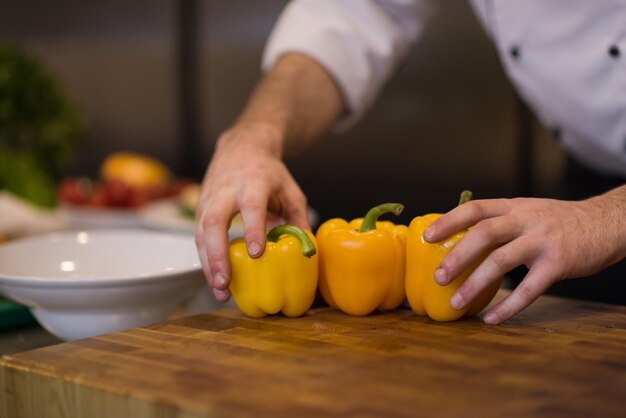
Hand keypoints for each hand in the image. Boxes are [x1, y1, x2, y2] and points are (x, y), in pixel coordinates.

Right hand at [195, 123, 308, 301]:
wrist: (241, 147)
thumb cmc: (269, 173)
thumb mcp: (291, 190)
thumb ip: (298, 219)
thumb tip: (306, 251)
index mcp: (254, 182)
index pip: (251, 206)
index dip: (252, 229)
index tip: (256, 254)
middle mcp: (226, 190)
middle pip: (214, 222)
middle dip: (218, 255)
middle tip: (225, 282)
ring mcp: (209, 199)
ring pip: (200, 233)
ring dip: (208, 264)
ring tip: (220, 290)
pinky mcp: (200, 209)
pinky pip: (198, 237)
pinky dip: (206, 260)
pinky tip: (216, 280)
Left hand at [423, 191, 625, 323]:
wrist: (607, 223)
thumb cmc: (558, 221)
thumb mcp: (527, 210)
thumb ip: (499, 221)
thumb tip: (460, 239)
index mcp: (513, 206)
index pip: (475, 208)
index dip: (448, 220)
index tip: (426, 236)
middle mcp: (526, 219)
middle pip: (484, 233)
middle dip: (457, 256)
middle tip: (438, 277)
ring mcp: (543, 241)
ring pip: (502, 261)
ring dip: (475, 284)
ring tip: (455, 302)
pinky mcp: (559, 263)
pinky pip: (530, 289)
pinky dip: (509, 306)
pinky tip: (492, 319)